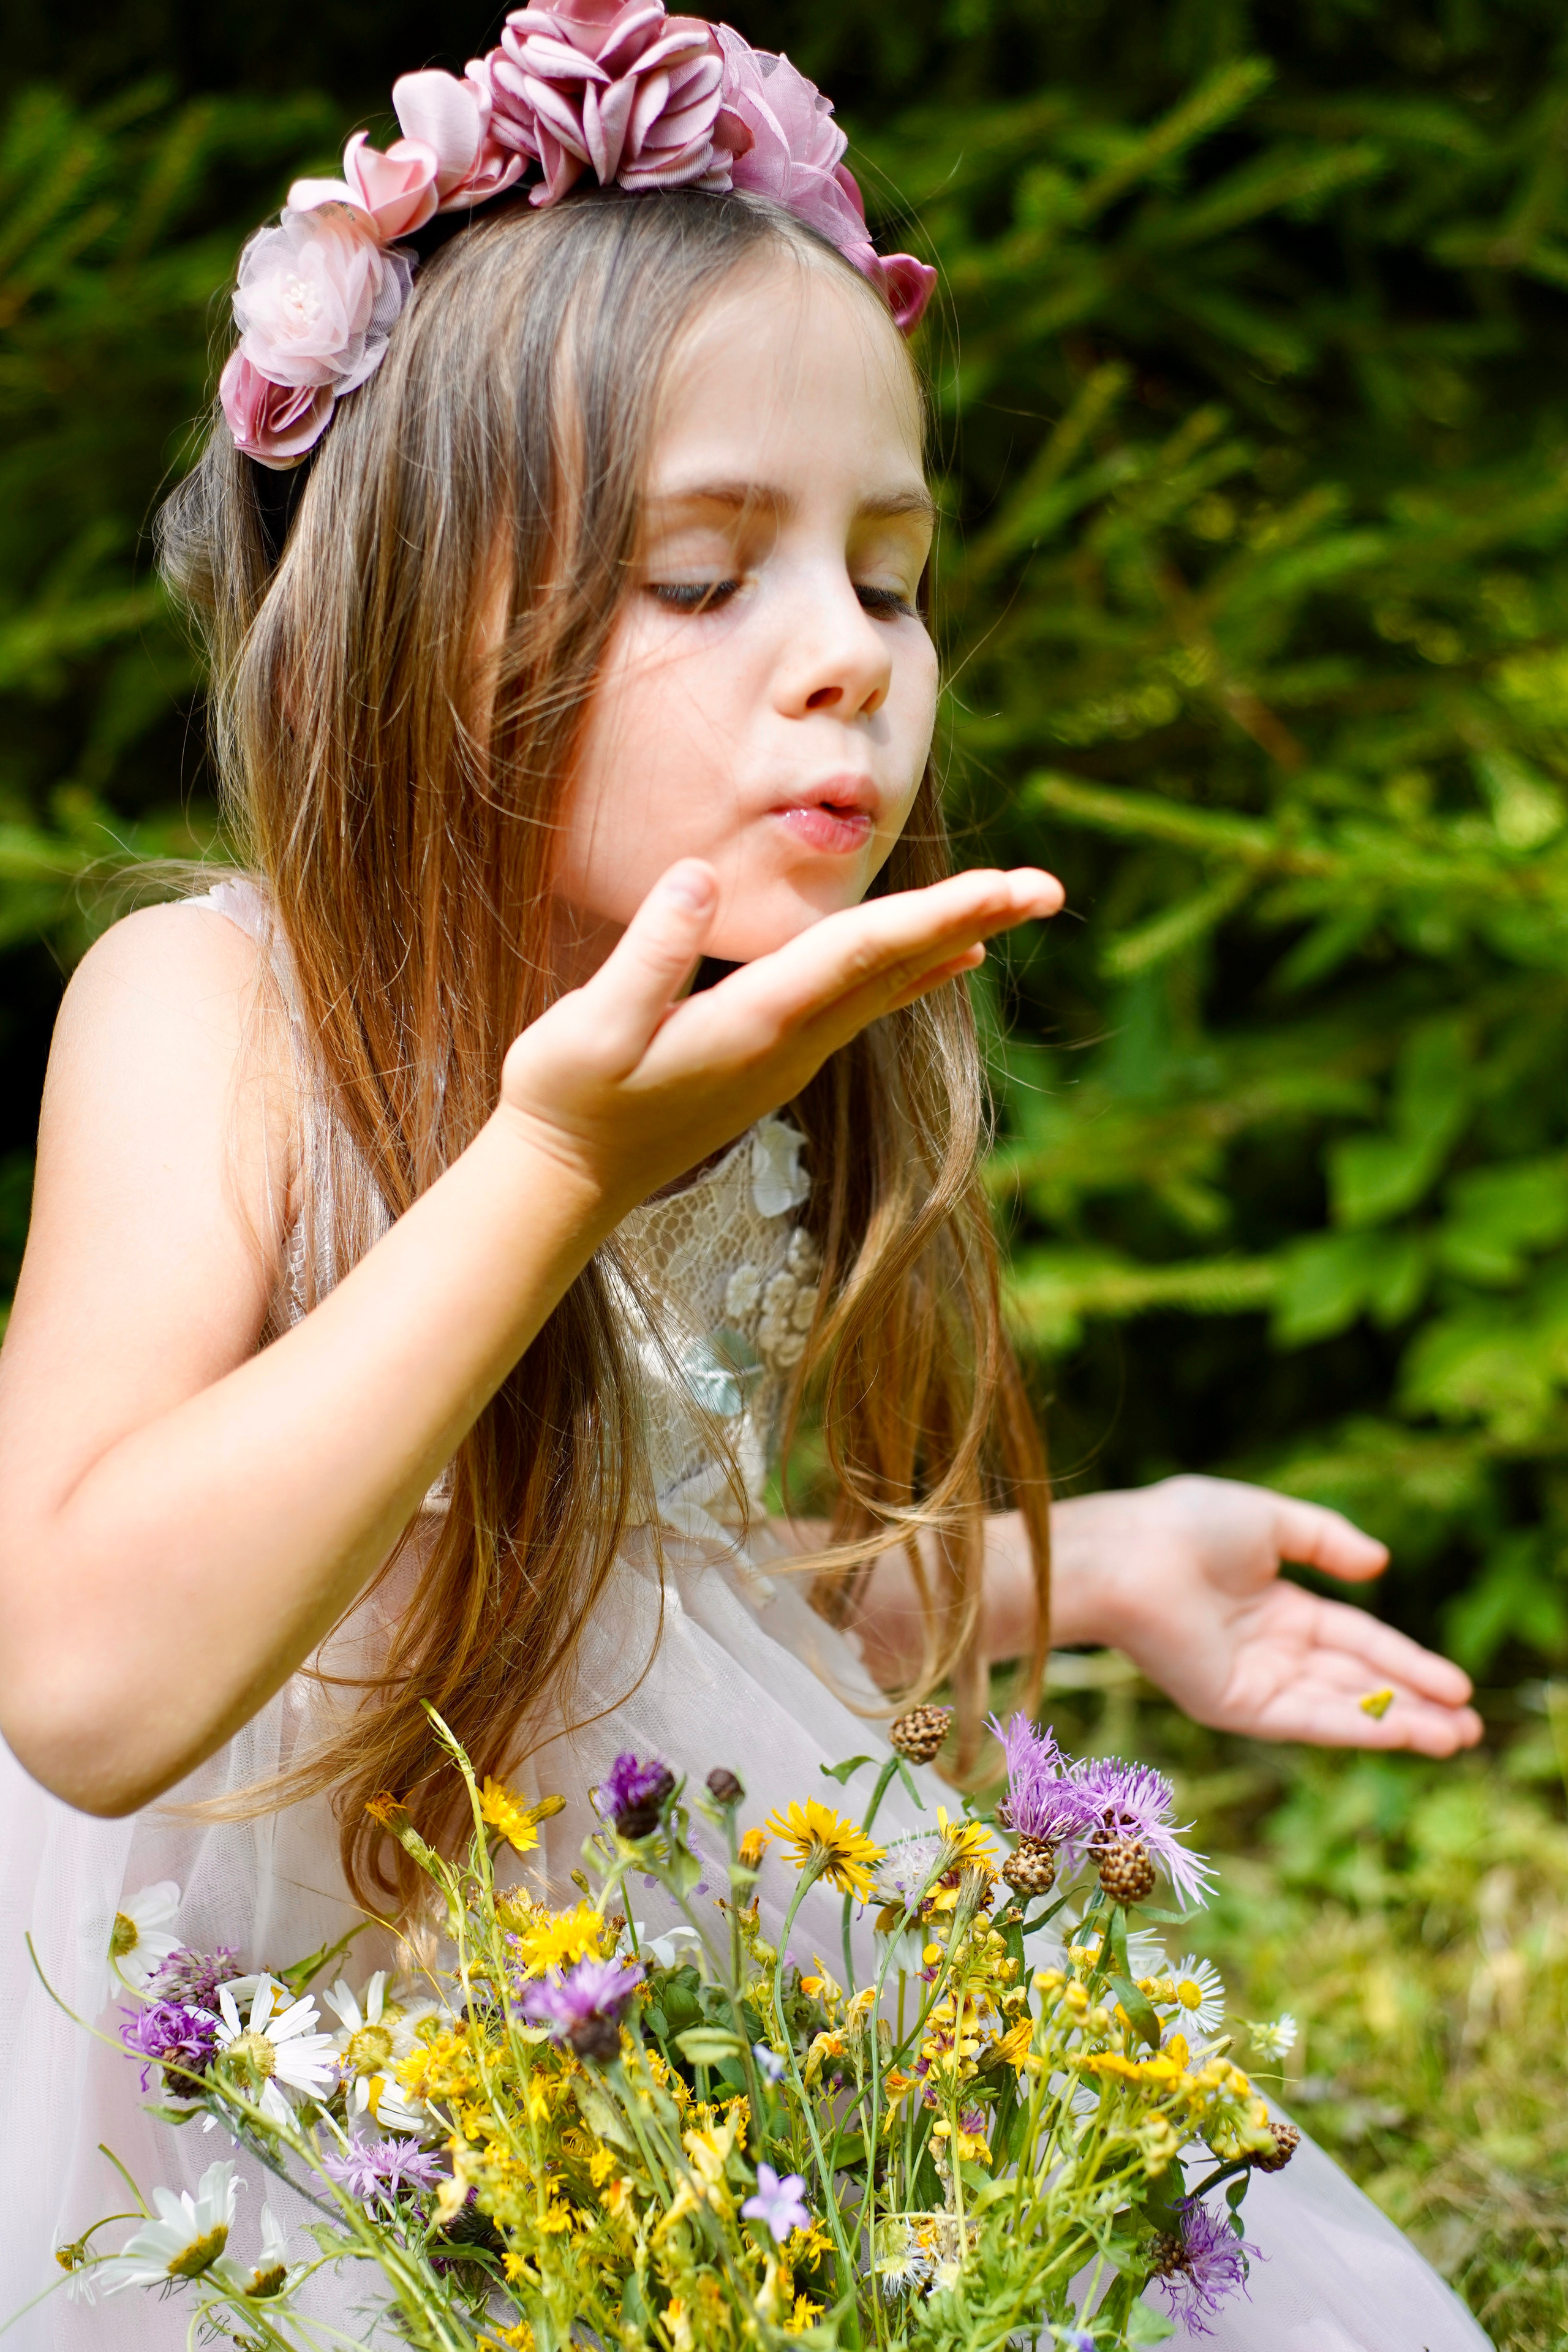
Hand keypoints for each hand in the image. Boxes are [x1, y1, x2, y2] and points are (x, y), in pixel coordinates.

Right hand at [498, 857, 1063, 1208]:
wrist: (564, 1184)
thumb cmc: (567, 1100)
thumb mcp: (589, 1028)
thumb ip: (649, 954)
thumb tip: (698, 876)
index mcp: (755, 1022)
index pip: (862, 952)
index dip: (939, 913)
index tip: (1009, 890)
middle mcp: (789, 1041)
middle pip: (896, 966)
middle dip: (973, 920)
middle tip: (1049, 887)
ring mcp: (788, 1056)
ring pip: (888, 986)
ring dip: (952, 940)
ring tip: (1015, 905)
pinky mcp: (773, 1059)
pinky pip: (864, 1002)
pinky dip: (913, 971)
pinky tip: (949, 959)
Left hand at [1053, 1474, 1482, 1754]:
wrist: (1129, 1555)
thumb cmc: (1185, 1526)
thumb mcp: (1270, 1521)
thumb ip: (1326, 1542)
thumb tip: (1380, 1566)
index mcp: (1274, 1606)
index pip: (1354, 1640)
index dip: (1406, 1661)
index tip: (1459, 1684)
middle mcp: (1268, 1650)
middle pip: (1355, 1682)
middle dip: (1414, 1703)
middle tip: (1470, 1725)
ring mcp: (1252, 1682)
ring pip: (1339, 1707)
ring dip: (1398, 1723)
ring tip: (1456, 1737)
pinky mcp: (1235, 1707)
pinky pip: (1307, 1719)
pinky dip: (1358, 1726)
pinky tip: (1405, 1730)